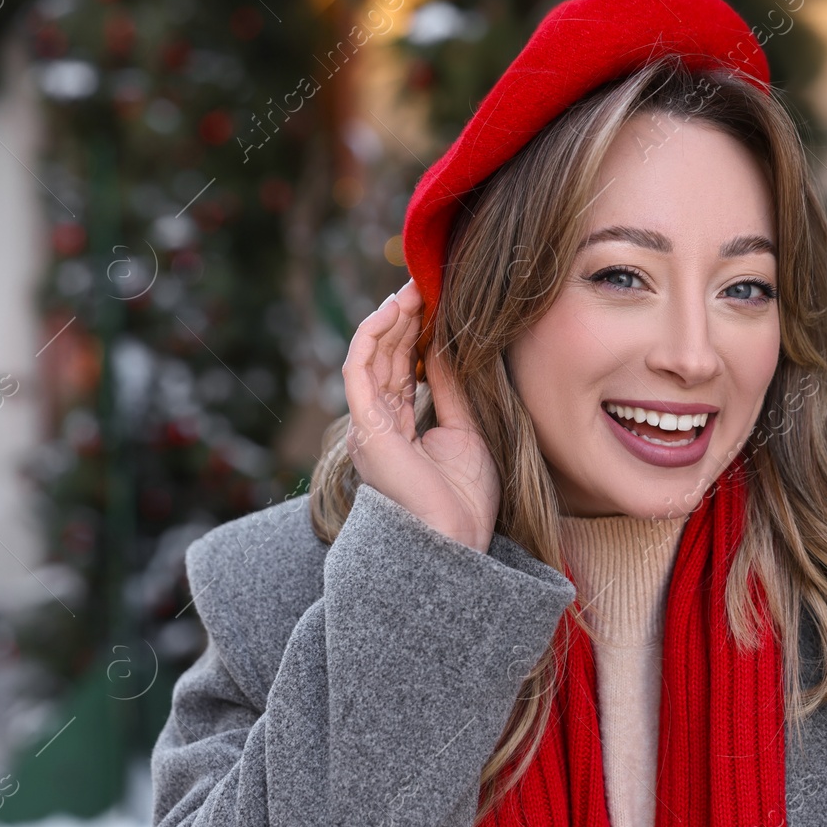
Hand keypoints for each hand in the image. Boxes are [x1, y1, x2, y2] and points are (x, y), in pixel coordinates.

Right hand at [342, 280, 500, 550]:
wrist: (452, 542)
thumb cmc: (462, 501)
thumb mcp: (466, 430)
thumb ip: (454, 388)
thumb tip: (453, 344)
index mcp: (400, 427)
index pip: (405, 367)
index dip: (418, 333)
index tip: (439, 303)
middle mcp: (378, 423)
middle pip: (388, 357)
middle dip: (405, 319)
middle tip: (426, 284)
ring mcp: (368, 424)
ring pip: (372, 356)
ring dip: (391, 319)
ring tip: (413, 289)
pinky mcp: (365, 426)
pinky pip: (359, 369)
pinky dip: (373, 336)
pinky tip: (391, 310)